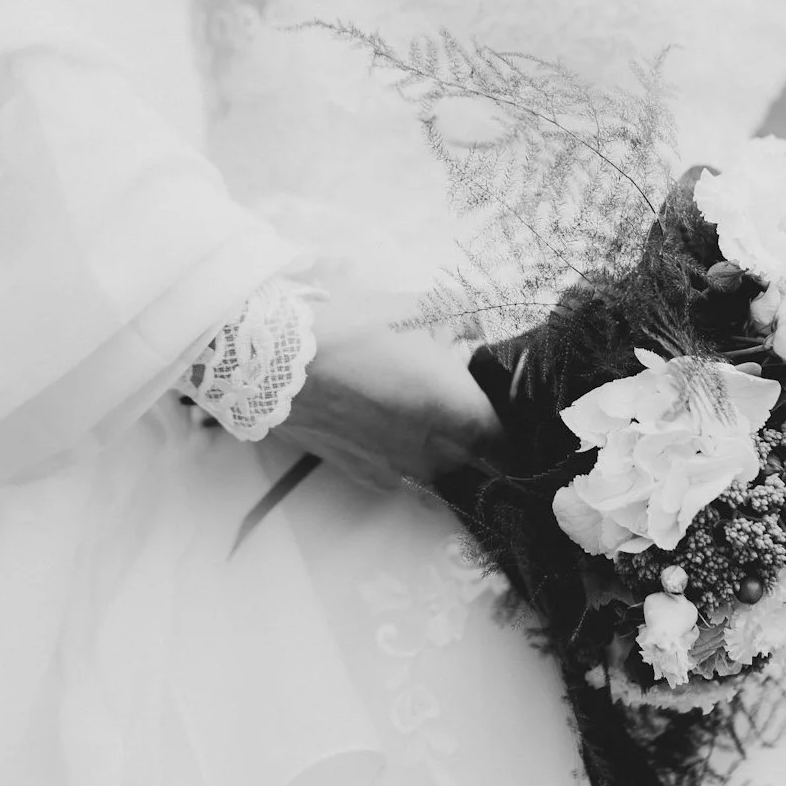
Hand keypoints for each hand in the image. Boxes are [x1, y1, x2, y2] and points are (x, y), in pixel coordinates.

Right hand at [282, 287, 503, 494]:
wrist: (272, 360)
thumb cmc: (353, 330)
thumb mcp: (420, 307)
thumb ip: (468, 317)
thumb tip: (489, 326)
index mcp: (454, 412)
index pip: (505, 440)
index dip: (513, 428)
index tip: (508, 410)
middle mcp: (431, 453)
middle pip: (476, 464)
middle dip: (481, 443)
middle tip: (473, 410)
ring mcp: (394, 470)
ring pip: (438, 478)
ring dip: (446, 458)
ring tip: (433, 424)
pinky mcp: (359, 474)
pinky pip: (400, 479)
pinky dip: (407, 463)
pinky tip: (393, 432)